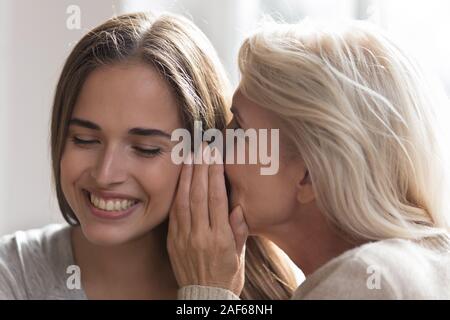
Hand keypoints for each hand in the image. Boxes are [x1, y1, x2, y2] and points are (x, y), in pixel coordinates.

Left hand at [167, 146, 248, 295]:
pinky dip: (176, 193)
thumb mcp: (239, 256)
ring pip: (183, 200)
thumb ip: (238, 231)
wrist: (204, 297)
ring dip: (186, 176)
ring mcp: (184, 237)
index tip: (215, 156)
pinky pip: (174, 213)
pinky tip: (179, 179)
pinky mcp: (173, 240)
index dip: (214, 175)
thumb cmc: (227, 276)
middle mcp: (200, 235)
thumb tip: (237, 207)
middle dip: (200, 168)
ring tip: (189, 156)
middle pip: (199, 194)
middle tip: (202, 148)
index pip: (216, 198)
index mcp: (220, 238)